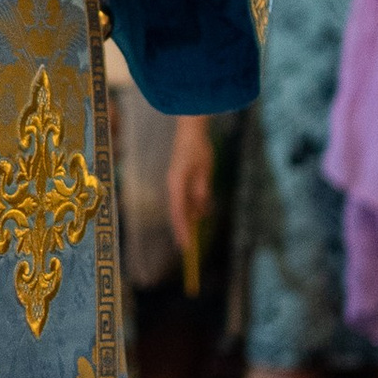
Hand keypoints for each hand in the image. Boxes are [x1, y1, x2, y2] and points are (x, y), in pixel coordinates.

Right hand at [166, 117, 214, 263]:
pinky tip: (200, 214)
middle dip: (182, 230)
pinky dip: (192, 208)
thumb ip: (202, 189)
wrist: (190, 130)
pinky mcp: (179, 180)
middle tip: (186, 247)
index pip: (179, 212)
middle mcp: (173, 185)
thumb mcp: (204, 170)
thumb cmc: (198, 148)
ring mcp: (175, 183)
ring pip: (181, 207)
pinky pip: (185, 199)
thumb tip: (201, 210)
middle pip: (177, 213)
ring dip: (188, 219)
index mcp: (177, 184)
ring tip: (193, 235)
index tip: (186, 245)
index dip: (182, 229)